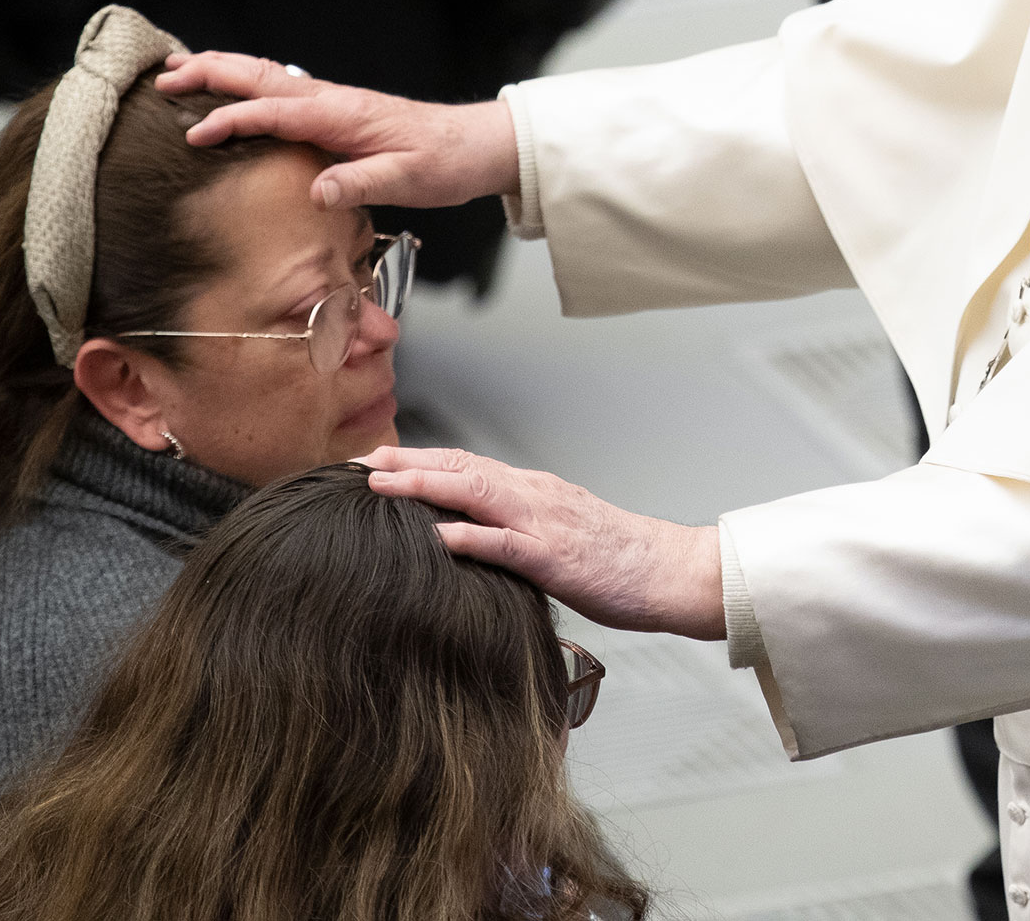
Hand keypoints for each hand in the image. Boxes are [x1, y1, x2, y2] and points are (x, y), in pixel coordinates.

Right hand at [156, 51, 522, 209]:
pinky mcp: (335, 113)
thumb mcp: (409, 180)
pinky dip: (245, 84)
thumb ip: (362, 184)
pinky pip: (279, 91)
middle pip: (259, 77)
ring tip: (178, 71)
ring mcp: (331, 103)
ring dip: (221, 71)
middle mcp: (331, 101)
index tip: (193, 136)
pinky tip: (229, 91)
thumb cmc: (445, 161)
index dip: (230, 122)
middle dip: (208, 73)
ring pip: (266, 77)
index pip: (273, 112)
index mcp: (342, 114)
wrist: (475, 145)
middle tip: (162, 78)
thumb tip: (316, 194)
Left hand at [359, 447, 725, 639]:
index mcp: (535, 491)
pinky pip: (505, 543)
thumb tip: (477, 540)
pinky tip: (435, 537)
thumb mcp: (561, 537)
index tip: (377, 461)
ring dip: (424, 486)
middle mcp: (535, 496)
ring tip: (380, 485)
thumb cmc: (620, 561)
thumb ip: (519, 532)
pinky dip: (468, 536)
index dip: (420, 460)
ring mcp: (545, 523)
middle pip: (462, 467)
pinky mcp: (555, 557)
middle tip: (359, 463)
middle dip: (407, 463)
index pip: (468, 464)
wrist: (670, 571)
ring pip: (476, 492)